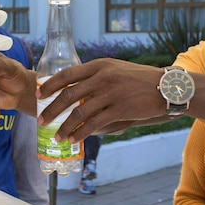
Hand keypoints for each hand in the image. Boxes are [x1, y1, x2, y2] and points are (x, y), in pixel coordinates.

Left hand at [36, 58, 167, 142]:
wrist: (165, 87)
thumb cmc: (138, 80)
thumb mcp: (115, 70)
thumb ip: (96, 77)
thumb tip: (73, 90)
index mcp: (99, 65)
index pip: (67, 74)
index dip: (50, 85)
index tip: (38, 95)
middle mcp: (102, 77)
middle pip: (68, 94)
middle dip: (51, 109)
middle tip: (41, 121)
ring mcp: (111, 93)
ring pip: (79, 111)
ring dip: (65, 126)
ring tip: (57, 136)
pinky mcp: (120, 109)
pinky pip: (94, 123)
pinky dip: (81, 132)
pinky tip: (74, 139)